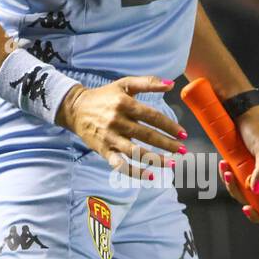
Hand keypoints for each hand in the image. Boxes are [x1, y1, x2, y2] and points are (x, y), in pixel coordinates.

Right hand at [56, 75, 186, 176]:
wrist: (75, 108)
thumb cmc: (104, 96)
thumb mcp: (124, 84)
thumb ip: (148, 83)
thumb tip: (171, 84)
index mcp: (124, 103)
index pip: (152, 117)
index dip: (169, 126)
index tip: (183, 134)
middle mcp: (117, 121)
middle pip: (147, 135)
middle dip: (167, 144)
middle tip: (183, 151)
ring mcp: (110, 137)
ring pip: (136, 151)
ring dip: (156, 159)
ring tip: (172, 164)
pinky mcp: (104, 150)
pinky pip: (120, 164)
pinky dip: (134, 172)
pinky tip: (150, 176)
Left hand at [217, 108, 258, 235]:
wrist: (238, 115)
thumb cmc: (256, 130)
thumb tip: (257, 191)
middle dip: (255, 211)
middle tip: (246, 209)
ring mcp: (255, 177)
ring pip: (246, 197)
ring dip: (234, 189)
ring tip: (226, 171)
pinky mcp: (242, 172)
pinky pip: (234, 185)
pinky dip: (227, 179)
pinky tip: (223, 166)